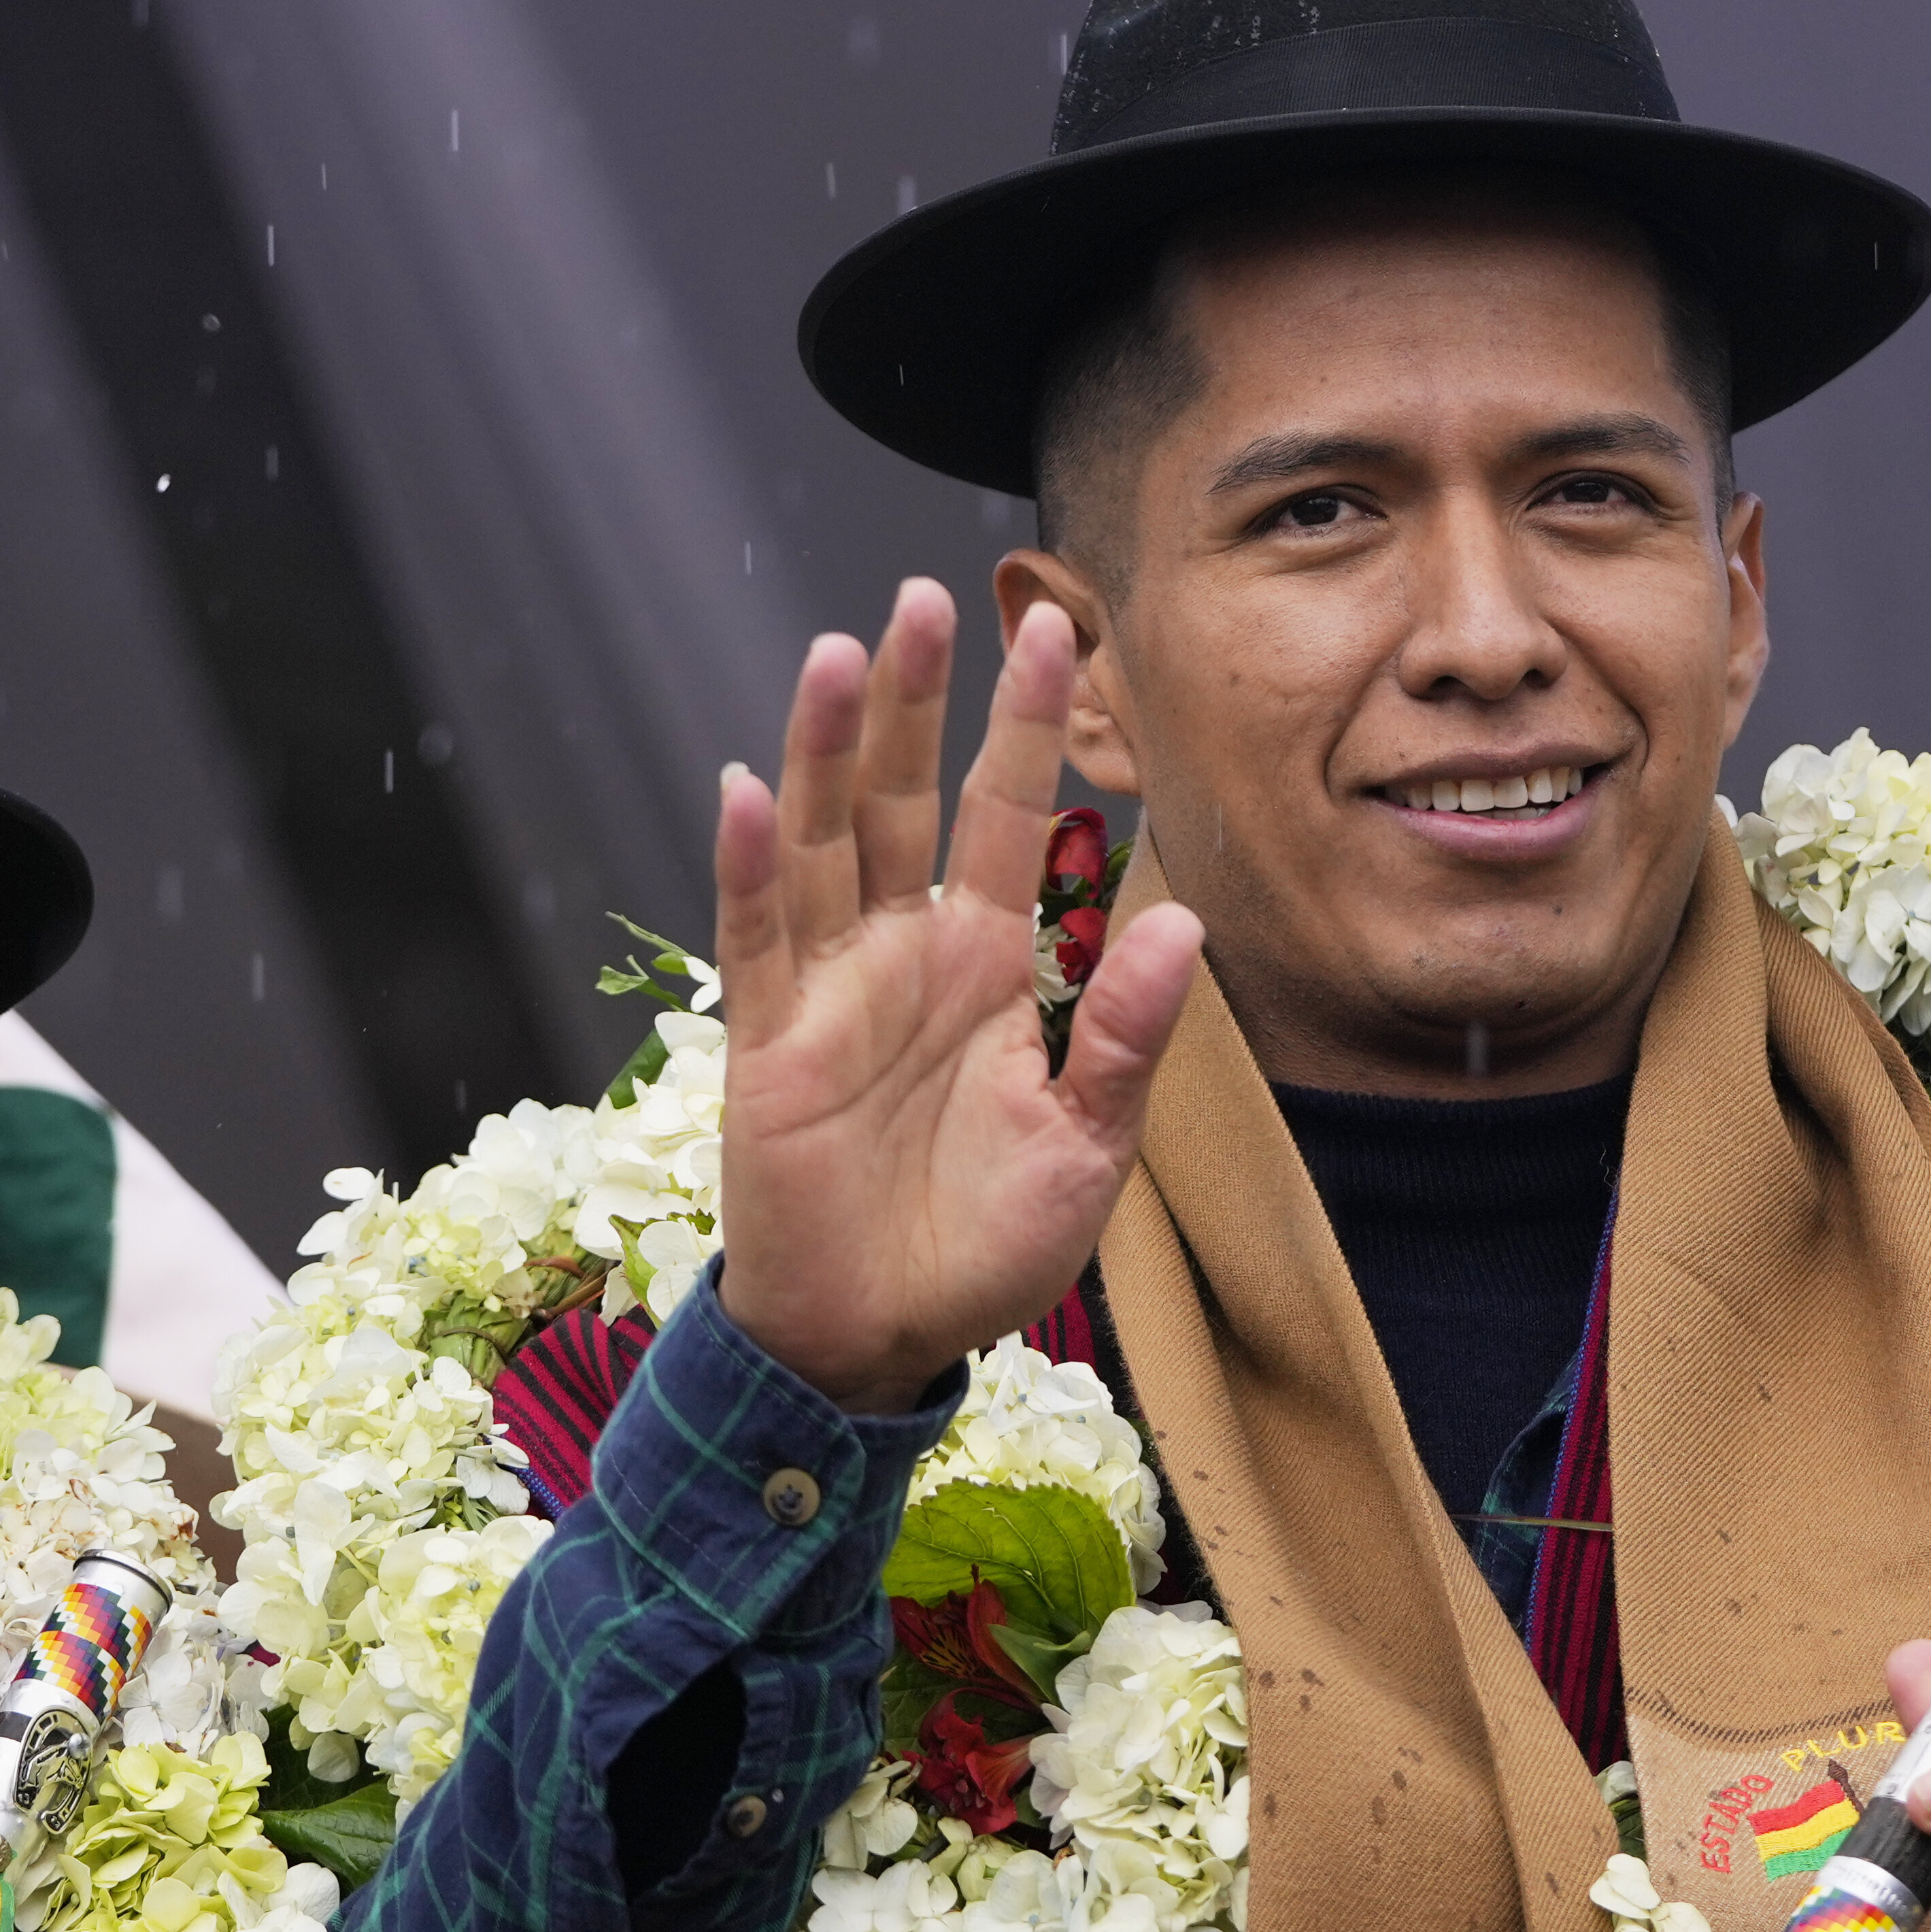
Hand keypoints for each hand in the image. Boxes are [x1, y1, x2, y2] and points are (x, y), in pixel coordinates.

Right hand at [711, 583, 1204, 1412]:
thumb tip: (1182, 919)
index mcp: (993, 965)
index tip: (1057, 629)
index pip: (1011, 817)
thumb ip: (1126, 1035)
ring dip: (823, 747)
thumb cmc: (984, 1244)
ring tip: (838, 650)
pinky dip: (751, 863)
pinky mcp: (767, 1042)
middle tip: (924, 595)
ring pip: (824, 839)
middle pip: (903, 798)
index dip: (1027, 727)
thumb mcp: (1088, 1146)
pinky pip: (757, 936)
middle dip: (915, 699)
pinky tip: (747, 784)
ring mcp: (831, 989)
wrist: (882, 1336)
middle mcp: (908, 954)